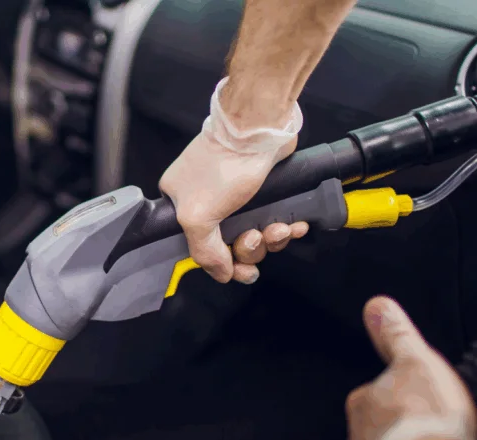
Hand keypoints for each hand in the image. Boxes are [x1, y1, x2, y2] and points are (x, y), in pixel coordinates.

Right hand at [159, 129, 306, 283]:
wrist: (260, 129)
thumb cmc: (224, 165)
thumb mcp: (197, 217)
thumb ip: (204, 252)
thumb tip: (221, 274)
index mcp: (182, 205)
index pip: (201, 248)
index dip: (223, 262)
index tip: (239, 269)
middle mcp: (207, 200)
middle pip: (231, 244)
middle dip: (251, 247)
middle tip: (257, 236)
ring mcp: (237, 195)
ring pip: (256, 234)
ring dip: (271, 238)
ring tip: (280, 227)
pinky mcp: (264, 189)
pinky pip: (274, 219)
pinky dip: (286, 226)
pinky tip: (294, 224)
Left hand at [345, 297, 476, 439]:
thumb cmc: (424, 424)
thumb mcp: (416, 362)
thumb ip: (397, 335)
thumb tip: (377, 306)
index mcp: (362, 408)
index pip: (378, 395)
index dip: (408, 397)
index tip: (429, 402)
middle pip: (388, 434)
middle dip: (416, 433)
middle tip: (449, 432)